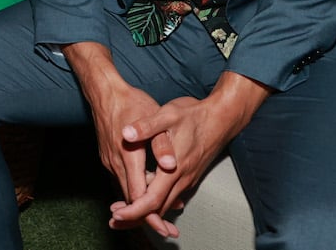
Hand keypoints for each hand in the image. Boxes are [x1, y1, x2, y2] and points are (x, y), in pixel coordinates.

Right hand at [86, 83, 179, 238]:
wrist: (105, 92)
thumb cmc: (131, 103)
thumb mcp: (153, 118)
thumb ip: (162, 143)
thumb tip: (170, 164)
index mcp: (128, 156)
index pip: (138, 195)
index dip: (151, 214)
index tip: (164, 228)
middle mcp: (115, 162)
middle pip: (131, 198)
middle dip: (149, 217)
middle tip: (168, 231)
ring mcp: (109, 160)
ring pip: (126, 190)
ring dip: (142, 205)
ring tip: (162, 217)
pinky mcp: (108, 157)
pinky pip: (123, 179)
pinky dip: (136, 190)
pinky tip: (149, 191)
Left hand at [107, 73, 267, 236]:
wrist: (221, 118)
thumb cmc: (194, 115)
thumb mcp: (168, 115)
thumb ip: (147, 126)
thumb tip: (126, 134)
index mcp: (174, 169)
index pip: (152, 200)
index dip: (133, 210)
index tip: (116, 215)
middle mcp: (182, 179)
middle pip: (157, 209)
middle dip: (135, 217)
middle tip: (114, 220)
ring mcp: (187, 179)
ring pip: (164, 204)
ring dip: (144, 211)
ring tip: (123, 212)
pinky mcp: (189, 176)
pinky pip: (171, 196)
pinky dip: (155, 203)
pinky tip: (144, 198)